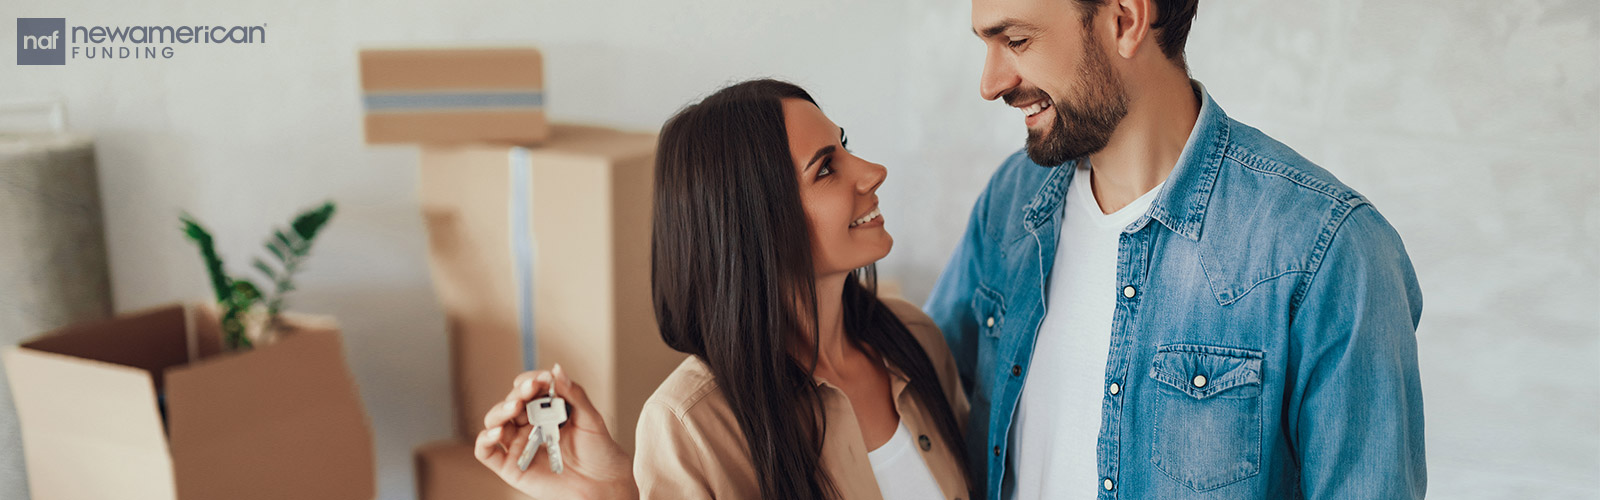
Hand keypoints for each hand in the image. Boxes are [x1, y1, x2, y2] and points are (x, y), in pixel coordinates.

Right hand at [475, 364, 638, 499]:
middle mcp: (529, 425)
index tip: (543, 379)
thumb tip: (557, 370)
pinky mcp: (510, 466)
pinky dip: (485, 439)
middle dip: (518, 394)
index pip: (529, 389)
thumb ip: (573, 394)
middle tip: (531, 389)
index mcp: (546, 410)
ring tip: (516, 407)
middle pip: (511, 403)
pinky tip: (498, 432)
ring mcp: (518, 444)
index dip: (532, 381)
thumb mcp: (590, 418)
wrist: (602, 483)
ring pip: (495, 422)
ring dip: (500, 410)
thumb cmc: (598, 451)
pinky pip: (486, 451)